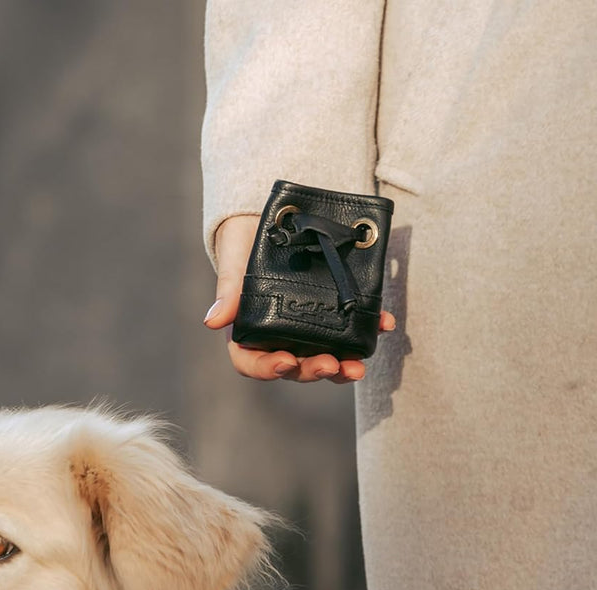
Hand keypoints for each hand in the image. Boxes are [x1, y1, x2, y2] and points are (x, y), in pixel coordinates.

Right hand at [203, 214, 394, 383]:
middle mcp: (279, 336)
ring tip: (357, 366)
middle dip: (313, 371)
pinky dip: (370, 331)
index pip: (252, 363)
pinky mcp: (335, 313)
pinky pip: (352, 330)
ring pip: (325, 359)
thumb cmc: (245, 238)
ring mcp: (309, 328)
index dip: (268, 369)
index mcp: (250, 329)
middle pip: (294, 367)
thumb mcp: (235, 257)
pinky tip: (384, 324)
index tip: (286, 362)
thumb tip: (212, 322)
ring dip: (342, 368)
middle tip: (331, 365)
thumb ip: (229, 289)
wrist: (278, 212)